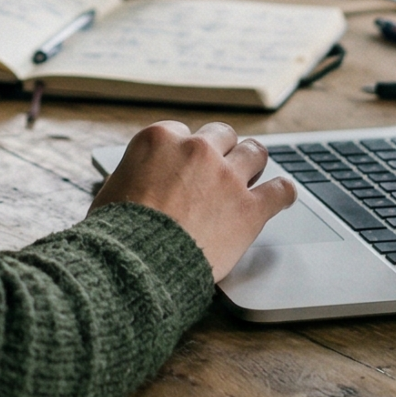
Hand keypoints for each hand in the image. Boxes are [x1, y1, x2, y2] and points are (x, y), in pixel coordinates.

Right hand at [91, 120, 297, 280]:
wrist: (136, 264)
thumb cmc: (116, 232)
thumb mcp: (113, 189)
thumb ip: (136, 174)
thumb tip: (139, 180)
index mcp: (159, 139)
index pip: (183, 132)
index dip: (186, 151)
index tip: (188, 165)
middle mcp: (196, 149)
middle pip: (222, 135)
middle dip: (222, 151)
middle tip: (220, 171)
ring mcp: (226, 177)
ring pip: (255, 152)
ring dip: (253, 164)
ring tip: (252, 176)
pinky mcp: (249, 208)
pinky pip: (280, 190)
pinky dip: (282, 192)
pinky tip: (281, 196)